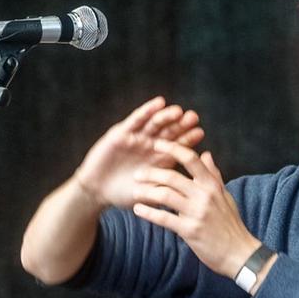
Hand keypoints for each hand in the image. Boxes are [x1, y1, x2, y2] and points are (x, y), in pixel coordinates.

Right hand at [74, 97, 205, 208]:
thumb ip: (166, 189)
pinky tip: (158, 103)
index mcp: (161, 158)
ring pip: (155, 123)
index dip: (188, 139)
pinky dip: (147, 111)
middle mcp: (151, 145)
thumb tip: (189, 191)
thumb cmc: (125, 194)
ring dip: (166, 116)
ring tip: (178, 111)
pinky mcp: (121, 133)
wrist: (98, 192)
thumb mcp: (150, 193)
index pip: (178, 146)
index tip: (200, 132)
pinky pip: (136, 120)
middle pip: (170, 131)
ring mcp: (137, 138)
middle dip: (181, 124)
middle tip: (193, 117)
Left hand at [129, 139, 259, 278]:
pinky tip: (138, 210)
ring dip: (146, 192)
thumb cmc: (230, 223)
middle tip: (137, 174)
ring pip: (164, 195)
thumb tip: (206, 154)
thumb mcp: (225, 196)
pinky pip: (164, 218)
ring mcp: (197, 213)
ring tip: (134, 192)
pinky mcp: (189, 230)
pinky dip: (148, 212)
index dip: (173, 149)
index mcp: (213, 185)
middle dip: (150, 173)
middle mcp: (205, 196)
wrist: (239, 252)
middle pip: (172, 177)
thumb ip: (213, 174)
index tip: (157, 144)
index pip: (192, 160)